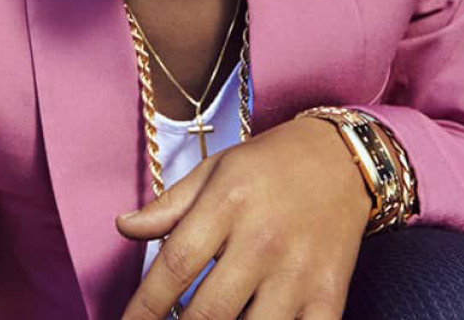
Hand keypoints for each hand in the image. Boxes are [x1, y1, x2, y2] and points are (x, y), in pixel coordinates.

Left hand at [117, 117, 371, 319]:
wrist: (340, 160)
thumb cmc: (267, 166)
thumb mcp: (214, 171)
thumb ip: (169, 206)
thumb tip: (123, 227)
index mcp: (227, 204)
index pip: (175, 265)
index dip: (145, 305)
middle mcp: (261, 240)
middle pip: (208, 311)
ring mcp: (298, 273)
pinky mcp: (329, 296)